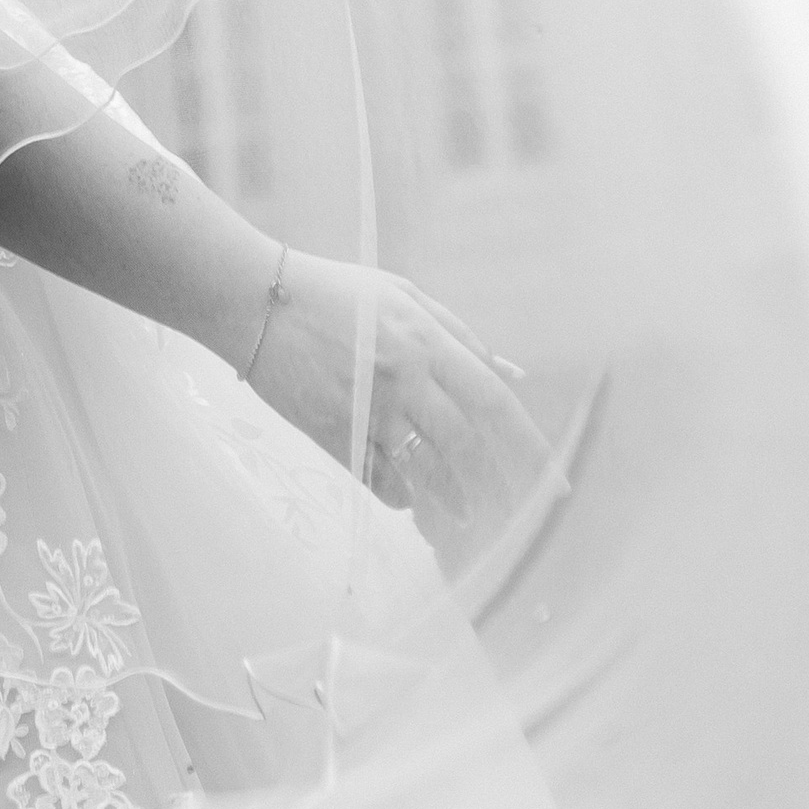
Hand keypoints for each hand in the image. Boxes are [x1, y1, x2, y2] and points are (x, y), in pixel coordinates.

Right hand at [245, 250, 554, 567]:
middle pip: (468, 447)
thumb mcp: (401, 294)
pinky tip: (409, 496)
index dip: (529, 448)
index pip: (494, 402)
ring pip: (429, 473)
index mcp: (426, 337)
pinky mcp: (335, 432)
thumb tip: (511, 373)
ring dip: (454, 502)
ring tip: (467, 516)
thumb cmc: (332, 292)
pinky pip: (384, 481)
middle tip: (515, 517)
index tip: (554, 484)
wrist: (254, 300)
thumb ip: (459, 333)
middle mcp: (405, 374)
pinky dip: (404, 496)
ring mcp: (369, 406)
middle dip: (499, 489)